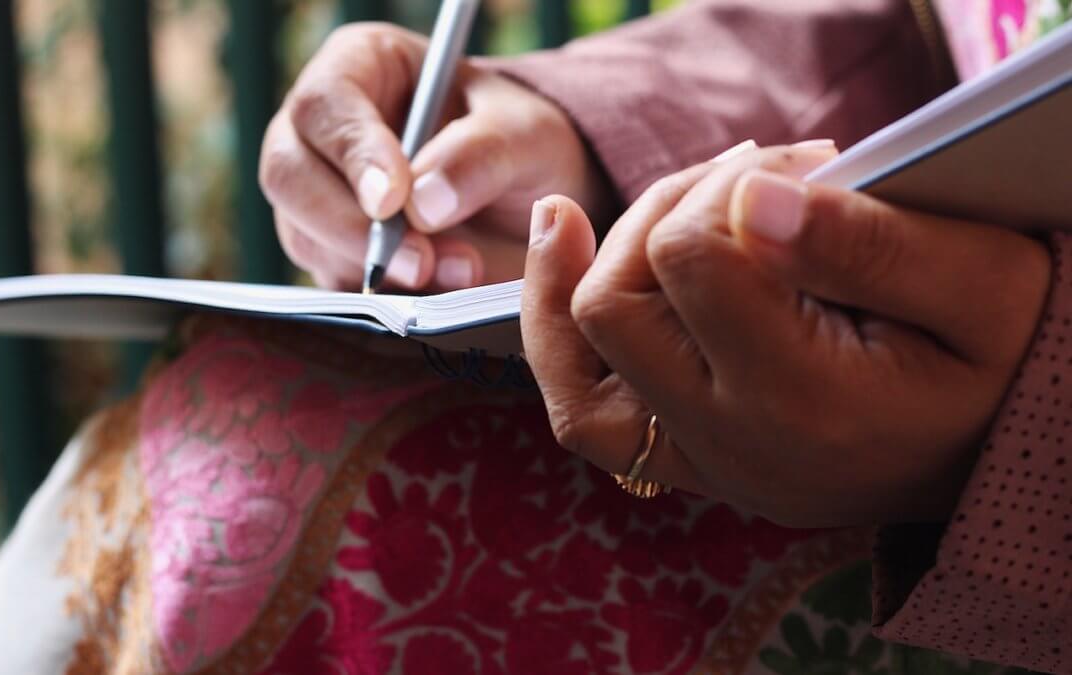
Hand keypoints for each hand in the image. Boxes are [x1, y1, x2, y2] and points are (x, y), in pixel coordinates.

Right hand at [259, 23, 612, 291]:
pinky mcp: (333, 252)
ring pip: (304, 236)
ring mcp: (319, 194)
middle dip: (351, 228)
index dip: (352, 154)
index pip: (325, 105)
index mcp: (360, 68)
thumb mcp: (525, 134)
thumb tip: (423, 204)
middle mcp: (322, 130)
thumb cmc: (520, 142)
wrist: (530, 198)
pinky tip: (437, 294)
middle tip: (419, 262)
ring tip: (458, 272)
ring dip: (376, 269)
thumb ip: (481, 155)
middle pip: (289, 175)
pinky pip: (332, 281)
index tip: (393, 202)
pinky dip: (382, 297)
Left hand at [521, 143, 1050, 526]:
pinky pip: (587, 412)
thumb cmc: (1004, 363)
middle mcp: (732, 442)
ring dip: (599, 262)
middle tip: (747, 179)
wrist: (1001, 448)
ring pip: (578, 362)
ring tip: (650, 205)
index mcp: (803, 398)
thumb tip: (752, 200)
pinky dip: (563, 333)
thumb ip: (870, 241)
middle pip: (617, 303)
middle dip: (667, 213)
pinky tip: (570, 252)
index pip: (692, 260)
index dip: (727, 189)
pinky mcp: (691, 457)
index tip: (798, 169)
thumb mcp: (987, 285)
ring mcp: (703, 459)